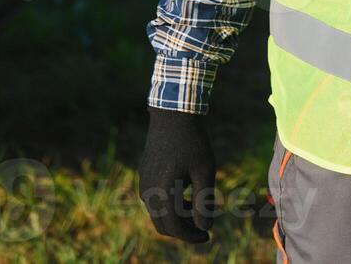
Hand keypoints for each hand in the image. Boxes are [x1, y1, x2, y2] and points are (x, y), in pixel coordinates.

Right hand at [138, 108, 216, 242]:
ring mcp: (143, 182)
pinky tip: (186, 193)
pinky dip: (169, 204)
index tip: (207, 236)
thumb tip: (204, 228)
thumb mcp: (205, 171)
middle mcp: (148, 191)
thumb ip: (203, 202)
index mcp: (163, 192)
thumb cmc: (193, 142)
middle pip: (163, 224)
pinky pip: (154, 199)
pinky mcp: (143, 174)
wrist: (173, 114)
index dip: (191, 236)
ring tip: (198, 207)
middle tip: (204, 226)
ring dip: (177, 216)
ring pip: (158, 212)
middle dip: (184, 229)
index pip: (174, 228)